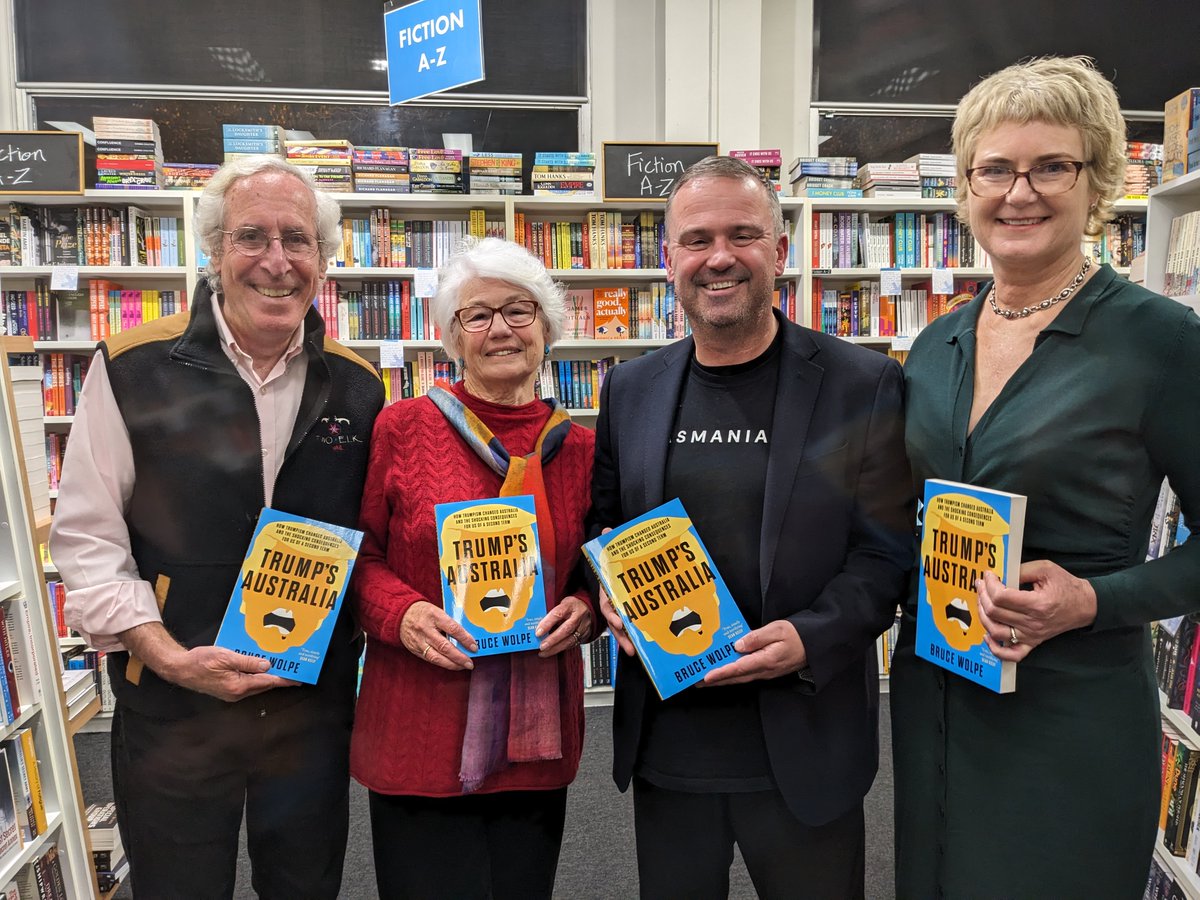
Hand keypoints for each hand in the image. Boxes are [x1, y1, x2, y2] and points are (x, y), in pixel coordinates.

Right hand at [119, 621, 291, 701]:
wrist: (180, 669)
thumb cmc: (200, 661)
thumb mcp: (226, 657)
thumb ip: (248, 662)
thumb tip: (267, 666)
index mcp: (238, 686)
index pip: (268, 682)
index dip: (284, 680)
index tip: (298, 679)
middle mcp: (237, 693)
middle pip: (264, 684)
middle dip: (279, 677)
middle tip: (294, 669)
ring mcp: (232, 693)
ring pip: (256, 684)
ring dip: (267, 676)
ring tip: (281, 666)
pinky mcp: (228, 689)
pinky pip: (247, 683)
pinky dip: (256, 675)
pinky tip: (260, 666)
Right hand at [400, 600, 475, 670]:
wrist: (401, 615)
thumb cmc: (423, 612)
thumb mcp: (437, 611)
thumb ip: (449, 622)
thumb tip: (465, 636)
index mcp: (434, 616)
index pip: (453, 629)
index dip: (465, 639)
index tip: (474, 647)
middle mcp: (426, 629)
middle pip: (445, 646)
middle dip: (459, 657)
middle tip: (470, 663)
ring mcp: (420, 641)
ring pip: (437, 657)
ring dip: (451, 664)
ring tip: (462, 666)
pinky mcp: (415, 649)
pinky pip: (430, 659)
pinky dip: (442, 663)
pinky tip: (450, 665)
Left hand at [536, 595, 592, 657]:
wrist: (589, 608)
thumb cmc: (572, 606)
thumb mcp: (562, 603)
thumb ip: (551, 612)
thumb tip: (537, 623)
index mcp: (570, 605)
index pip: (558, 614)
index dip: (547, 623)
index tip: (538, 632)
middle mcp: (578, 617)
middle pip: (565, 629)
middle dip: (552, 640)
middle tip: (542, 646)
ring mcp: (582, 627)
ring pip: (570, 640)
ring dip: (555, 648)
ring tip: (544, 652)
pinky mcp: (584, 636)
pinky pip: (572, 644)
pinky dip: (561, 649)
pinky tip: (552, 651)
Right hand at [594, 527, 635, 656]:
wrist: (622, 566)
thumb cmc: (618, 563)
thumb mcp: (614, 553)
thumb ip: (610, 544)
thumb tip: (606, 531)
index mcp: (608, 591)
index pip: (607, 605)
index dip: (613, 614)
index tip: (620, 621)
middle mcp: (613, 603)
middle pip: (615, 623)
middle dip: (621, 636)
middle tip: (630, 648)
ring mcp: (621, 610)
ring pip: (623, 629)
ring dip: (628, 640)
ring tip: (635, 653)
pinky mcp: (632, 613)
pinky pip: (633, 626)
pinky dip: (638, 636)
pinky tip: (645, 646)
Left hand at [702, 620, 807, 685]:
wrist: (814, 645)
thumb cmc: (797, 635)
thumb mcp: (777, 629)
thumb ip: (756, 637)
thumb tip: (738, 644)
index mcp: (765, 660)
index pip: (738, 668)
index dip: (721, 673)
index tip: (706, 676)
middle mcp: (764, 670)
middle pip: (735, 678)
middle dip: (716, 680)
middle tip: (697, 681)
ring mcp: (766, 672)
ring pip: (740, 678)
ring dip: (723, 679)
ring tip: (706, 679)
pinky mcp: (767, 670)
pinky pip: (746, 675)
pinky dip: (733, 675)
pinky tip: (725, 672)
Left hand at [976, 560, 1097, 662]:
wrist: (1085, 605)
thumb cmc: (1066, 586)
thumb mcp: (1045, 569)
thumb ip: (1021, 570)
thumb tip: (999, 574)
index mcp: (1037, 604)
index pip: (1001, 597)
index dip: (989, 584)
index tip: (988, 575)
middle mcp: (1033, 623)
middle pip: (994, 612)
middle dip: (982, 595)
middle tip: (981, 584)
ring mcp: (1032, 635)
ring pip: (996, 632)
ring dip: (982, 616)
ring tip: (982, 601)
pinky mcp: (1033, 642)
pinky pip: (1011, 654)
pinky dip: (995, 649)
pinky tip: (987, 635)